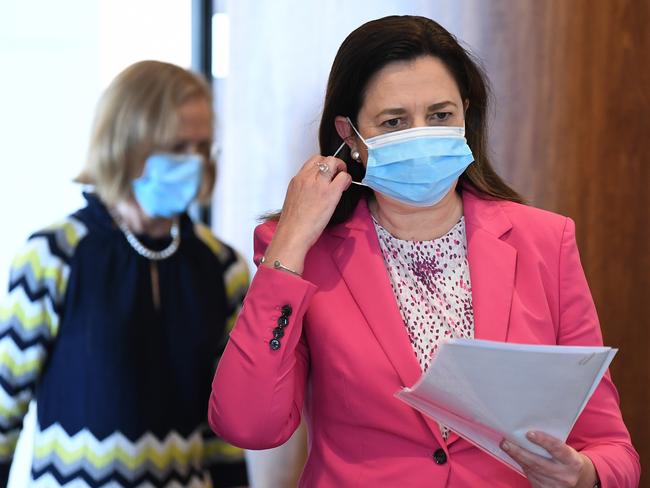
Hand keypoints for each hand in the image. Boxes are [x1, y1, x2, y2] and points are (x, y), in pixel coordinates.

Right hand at [264, 155, 350, 273]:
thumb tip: (315, 190)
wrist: (292, 234)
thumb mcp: (293, 199)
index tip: (327, 174)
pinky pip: (343, 177)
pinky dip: (347, 179)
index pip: (312, 162)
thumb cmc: (292, 223)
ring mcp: (319, 184)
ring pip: (333, 162)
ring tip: (342, 180)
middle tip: (337, 174)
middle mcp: (307, 178)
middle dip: (333, 163)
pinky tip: (344, 188)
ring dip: (341, 168)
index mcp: (297, 180)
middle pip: (323, 158)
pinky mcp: (330, 192)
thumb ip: (304, 190)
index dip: (323, 165)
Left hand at [501, 431, 597, 486]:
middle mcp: (565, 475)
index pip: (557, 448)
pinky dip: (523, 466)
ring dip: (517, 458)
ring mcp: (555, 486)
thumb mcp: (565, 451)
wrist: (577, 479)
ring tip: (507, 447)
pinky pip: (531, 478)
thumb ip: (551, 444)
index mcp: (572, 461)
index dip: (543, 441)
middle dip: (519, 452)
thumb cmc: (566, 459)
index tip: (529, 434)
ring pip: (532, 471)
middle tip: (506, 443)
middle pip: (538, 463)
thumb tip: (528, 433)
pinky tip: (516, 458)